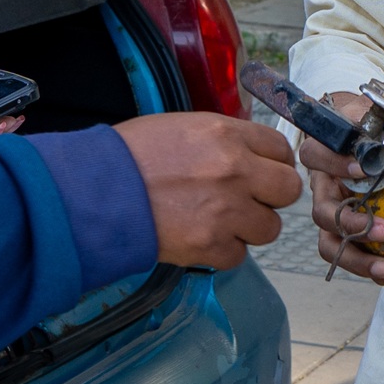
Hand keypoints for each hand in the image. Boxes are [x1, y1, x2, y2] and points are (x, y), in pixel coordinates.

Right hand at [119, 112, 300, 268]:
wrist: (95, 192)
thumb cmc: (131, 156)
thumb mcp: (183, 127)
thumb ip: (225, 140)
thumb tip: (252, 155)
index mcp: (227, 135)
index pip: (281, 149)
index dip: (272, 163)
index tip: (261, 172)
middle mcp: (234, 170)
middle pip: (288, 189)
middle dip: (270, 196)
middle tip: (246, 199)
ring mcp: (225, 210)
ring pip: (269, 228)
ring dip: (247, 228)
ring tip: (216, 220)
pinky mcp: (211, 245)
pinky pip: (239, 255)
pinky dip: (222, 251)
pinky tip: (198, 237)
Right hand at [303, 76, 383, 285]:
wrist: (355, 129)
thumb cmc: (368, 114)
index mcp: (328, 147)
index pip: (318, 154)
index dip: (337, 164)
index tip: (365, 169)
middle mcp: (323, 182)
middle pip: (321, 209)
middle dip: (352, 222)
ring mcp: (332, 208)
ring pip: (331, 240)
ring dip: (359, 258)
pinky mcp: (344, 229)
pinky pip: (347, 253)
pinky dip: (370, 268)